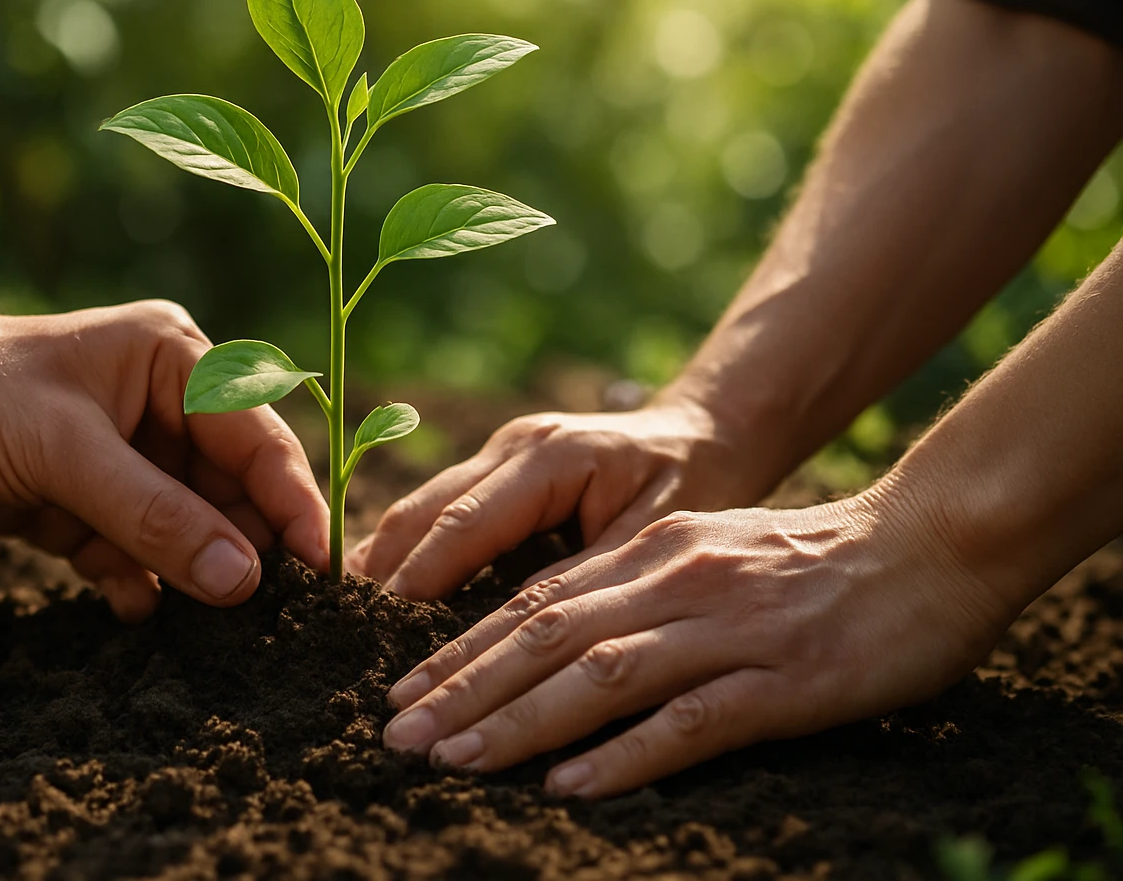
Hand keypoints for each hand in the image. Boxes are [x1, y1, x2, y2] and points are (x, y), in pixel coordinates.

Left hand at [0, 284, 327, 620]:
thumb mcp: (64, 453)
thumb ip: (155, 517)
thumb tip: (244, 581)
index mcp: (176, 362)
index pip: (259, 440)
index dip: (293, 507)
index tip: (321, 577)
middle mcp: (164, 407)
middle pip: (231, 492)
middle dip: (241, 552)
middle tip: (263, 622)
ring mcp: (127, 457)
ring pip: (187, 529)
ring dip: (190, 575)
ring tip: (204, 629)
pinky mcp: (88, 501)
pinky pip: (137, 552)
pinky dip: (137, 581)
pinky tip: (127, 606)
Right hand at [348, 400, 769, 599]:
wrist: (711, 429)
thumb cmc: (697, 481)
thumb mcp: (655, 534)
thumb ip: (584, 575)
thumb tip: (511, 628)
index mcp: (549, 456)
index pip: (462, 524)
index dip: (418, 581)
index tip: (380, 635)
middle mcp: (512, 445)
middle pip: (423, 511)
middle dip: (384, 576)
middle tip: (347, 640)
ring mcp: (499, 450)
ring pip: (420, 508)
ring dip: (388, 565)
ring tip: (354, 628)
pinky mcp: (497, 468)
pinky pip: (439, 512)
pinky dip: (412, 554)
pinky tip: (392, 602)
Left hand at [380, 496, 1010, 796]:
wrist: (931, 543)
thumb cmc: (817, 560)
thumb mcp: (710, 551)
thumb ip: (640, 584)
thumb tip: (560, 632)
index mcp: (654, 552)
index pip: (535, 602)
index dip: (463, 648)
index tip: (402, 687)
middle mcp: (676, 581)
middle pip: (547, 635)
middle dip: (464, 687)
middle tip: (397, 734)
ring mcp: (728, 630)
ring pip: (602, 674)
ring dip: (520, 720)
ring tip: (456, 760)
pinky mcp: (784, 680)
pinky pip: (692, 720)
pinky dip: (626, 754)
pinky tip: (571, 785)